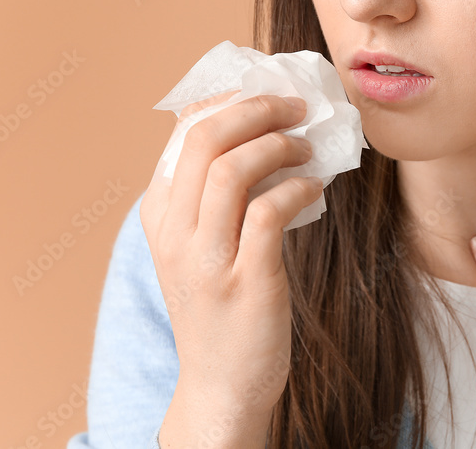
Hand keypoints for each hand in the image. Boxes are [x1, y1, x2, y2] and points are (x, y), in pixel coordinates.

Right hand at [140, 91, 321, 428]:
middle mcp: (173, 232)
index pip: (183, 131)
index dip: (228, 99)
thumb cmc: (221, 306)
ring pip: (233, 169)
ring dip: (280, 145)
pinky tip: (316, 189)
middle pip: (206, 139)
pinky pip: (270, 212)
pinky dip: (299, 189)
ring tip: (308, 147)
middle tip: (297, 105)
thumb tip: (266, 133)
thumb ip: (216, 195)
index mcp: (159, 213)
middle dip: (258, 108)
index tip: (266, 90)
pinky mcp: (245, 282)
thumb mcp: (199, 245)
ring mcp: (205, 259)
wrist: (221, 385)